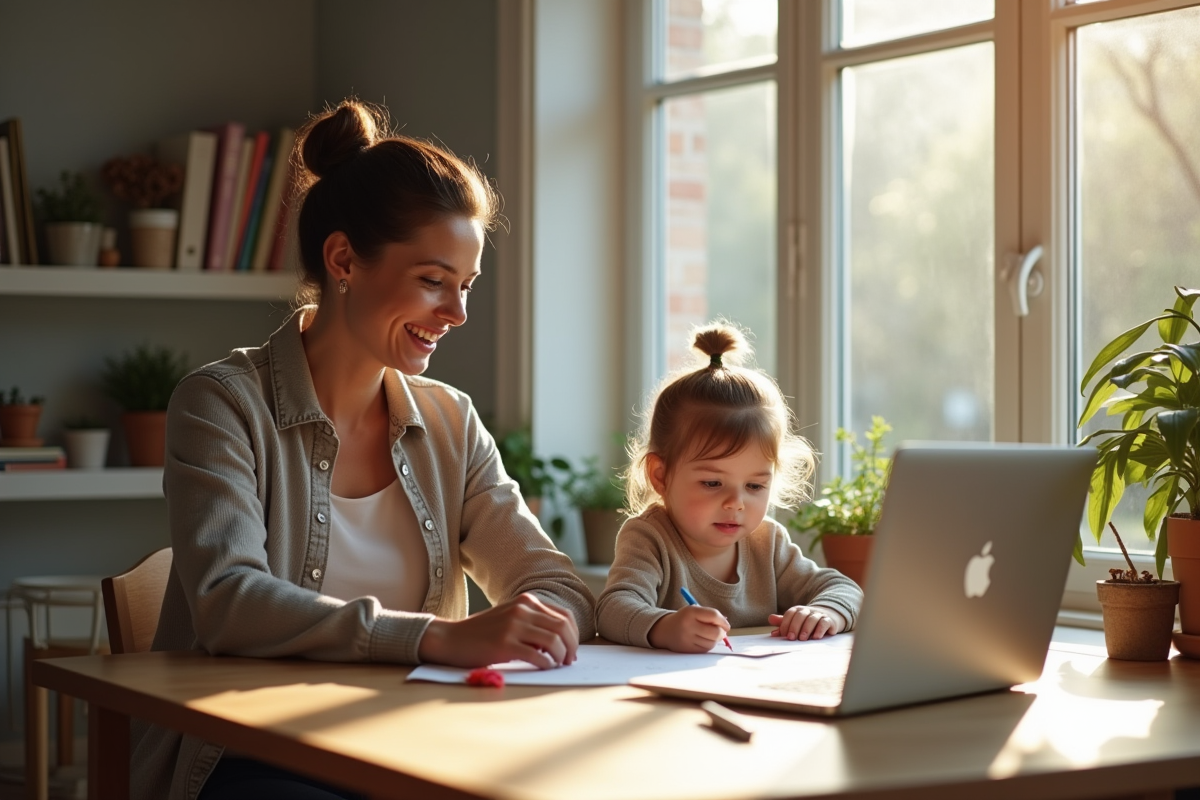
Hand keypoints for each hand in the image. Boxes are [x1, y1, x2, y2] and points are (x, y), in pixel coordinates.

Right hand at [417, 593, 578, 669]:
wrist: (451, 638)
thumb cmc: (482, 633)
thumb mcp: (511, 618)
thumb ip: (534, 623)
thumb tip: (561, 643)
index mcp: (527, 601)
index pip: (564, 616)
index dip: (574, 635)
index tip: (571, 649)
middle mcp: (522, 609)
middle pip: (563, 627)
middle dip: (571, 647)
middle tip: (568, 661)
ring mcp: (513, 625)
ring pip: (554, 641)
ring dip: (561, 656)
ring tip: (557, 665)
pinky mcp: (505, 643)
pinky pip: (537, 655)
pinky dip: (546, 664)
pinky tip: (544, 668)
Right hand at [648, 605, 730, 652]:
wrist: (665, 630)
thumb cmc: (685, 619)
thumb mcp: (694, 611)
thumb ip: (709, 616)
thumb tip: (726, 625)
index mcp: (690, 612)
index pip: (713, 615)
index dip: (723, 621)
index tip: (726, 625)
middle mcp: (688, 625)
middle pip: (715, 632)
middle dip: (722, 632)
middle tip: (721, 632)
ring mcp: (687, 639)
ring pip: (712, 643)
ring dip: (715, 640)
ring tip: (709, 636)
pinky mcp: (687, 650)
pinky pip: (705, 650)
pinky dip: (707, 645)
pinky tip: (702, 641)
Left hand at [769, 606, 844, 640]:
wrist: (829, 617)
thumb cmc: (808, 623)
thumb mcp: (795, 622)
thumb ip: (783, 623)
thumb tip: (771, 624)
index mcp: (798, 610)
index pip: (790, 613)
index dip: (785, 623)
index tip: (782, 634)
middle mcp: (808, 611)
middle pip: (800, 615)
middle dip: (794, 627)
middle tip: (791, 638)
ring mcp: (819, 615)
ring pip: (812, 619)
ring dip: (806, 629)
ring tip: (802, 639)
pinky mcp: (829, 621)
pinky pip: (824, 623)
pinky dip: (820, 630)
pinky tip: (816, 637)